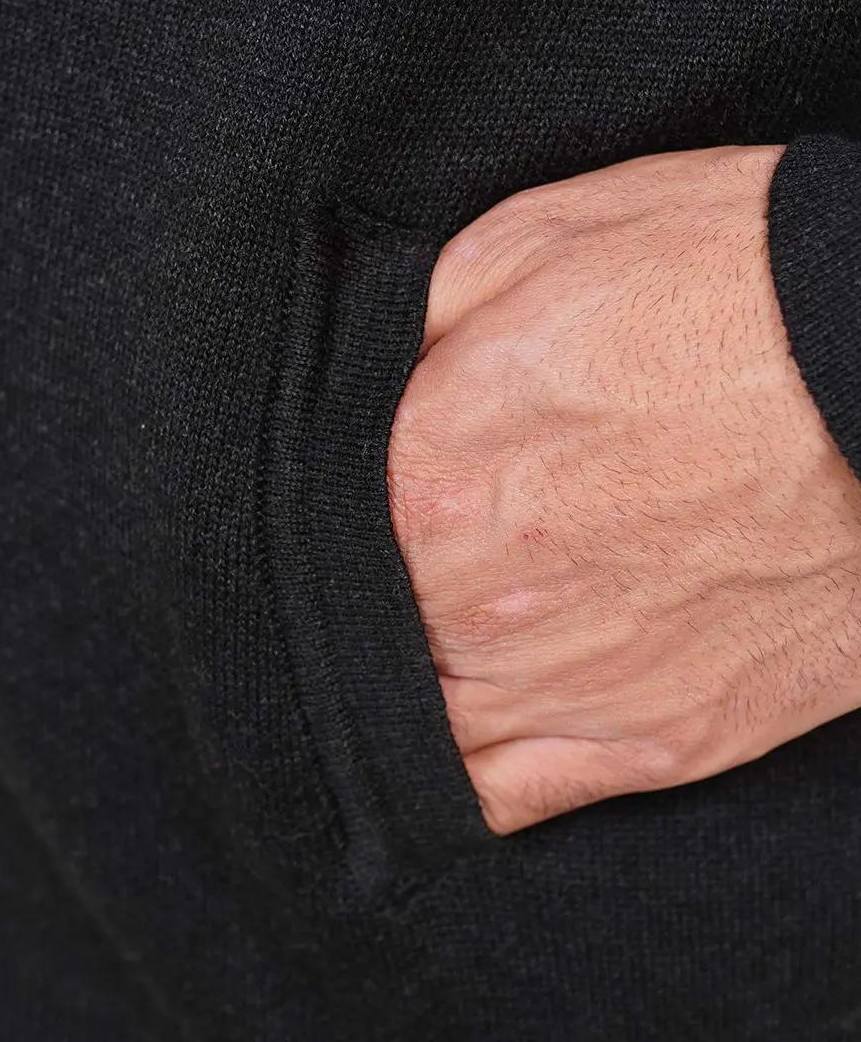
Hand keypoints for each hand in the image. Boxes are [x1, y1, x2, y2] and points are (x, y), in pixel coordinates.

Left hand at [387, 145, 860, 833]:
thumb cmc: (731, 279)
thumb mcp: (533, 238)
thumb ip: (407, 332)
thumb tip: (338, 385)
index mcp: (427, 478)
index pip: (310, 535)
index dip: (323, 514)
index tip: (347, 497)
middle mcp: (479, 606)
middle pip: (362, 636)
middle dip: (370, 595)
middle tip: (415, 550)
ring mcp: (567, 689)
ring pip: (423, 725)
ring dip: (412, 685)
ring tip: (441, 632)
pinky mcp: (656, 742)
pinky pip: (506, 803)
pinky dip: (465, 785)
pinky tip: (455, 740)